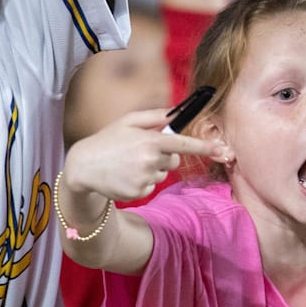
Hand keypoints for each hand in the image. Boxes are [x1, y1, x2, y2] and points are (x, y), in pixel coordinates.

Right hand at [63, 109, 221, 201]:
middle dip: (165, 155)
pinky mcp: (139, 192)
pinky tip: (126, 175)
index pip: (184, 144)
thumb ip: (155, 116)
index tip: (220, 149)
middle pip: (175, 159)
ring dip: (152, 168)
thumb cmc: (108, 140)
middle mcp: (150, 160)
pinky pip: (152, 185)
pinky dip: (143, 180)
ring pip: (163, 173)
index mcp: (150, 141)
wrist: (84, 167)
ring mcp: (145, 178)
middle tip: (141, 151)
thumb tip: (176, 114)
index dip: (205, 146)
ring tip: (129, 163)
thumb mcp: (129, 121)